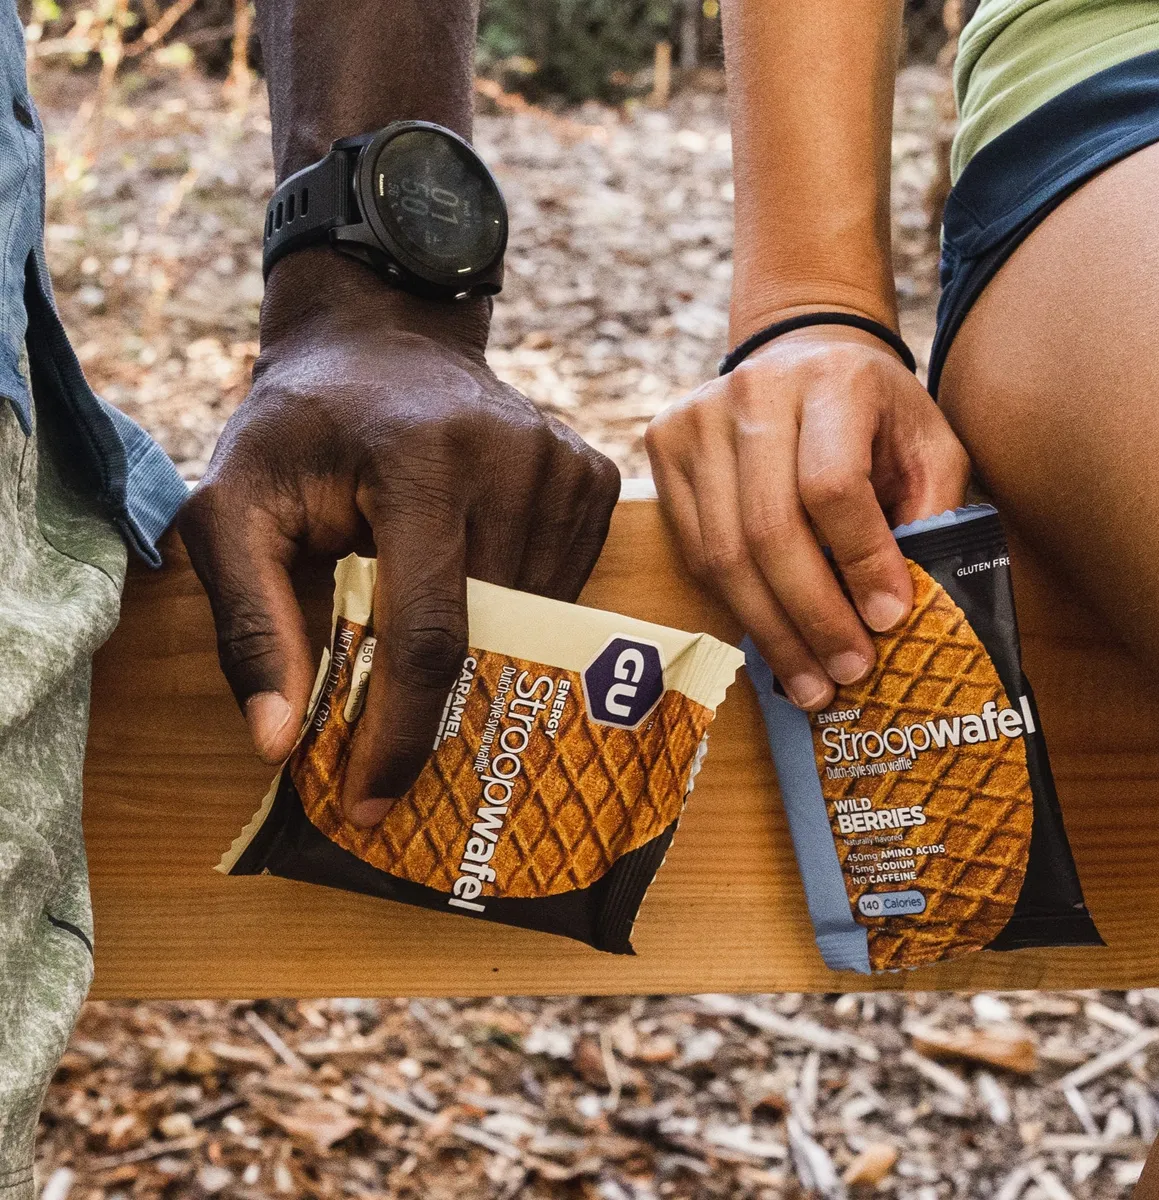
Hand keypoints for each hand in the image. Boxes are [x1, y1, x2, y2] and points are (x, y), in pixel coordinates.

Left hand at [179, 251, 619, 825]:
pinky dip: (519, 611)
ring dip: (482, 652)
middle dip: (439, 704)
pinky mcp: (590, 475)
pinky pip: (565, 586)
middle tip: (391, 741)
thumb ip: (247, 621)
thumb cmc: (298, 432)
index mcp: (420, 462)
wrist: (380, 342)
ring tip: (429, 646)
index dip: (401, 732)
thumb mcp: (233, 508)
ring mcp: (563, 464)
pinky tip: (474, 582)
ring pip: (535, 619)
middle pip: (490, 634)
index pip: (427, 632)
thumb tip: (280, 743)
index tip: (371, 803)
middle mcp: (512, 459)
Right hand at [646, 325, 968, 708]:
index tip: (888, 619)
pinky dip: (736, 603)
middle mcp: (754, 391)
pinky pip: (696, 549)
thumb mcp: (928, 445)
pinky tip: (773, 634)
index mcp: (833, 379)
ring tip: (810, 680)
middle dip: (812, 617)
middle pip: (769, 529)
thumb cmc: (874, 413)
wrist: (799, 354)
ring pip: (724, 552)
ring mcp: (698, 418)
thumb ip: (929, 514)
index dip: (860, 561)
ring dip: (771, 630)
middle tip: (845, 673)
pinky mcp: (664, 444)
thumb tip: (900, 610)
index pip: (833, 486)